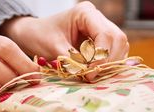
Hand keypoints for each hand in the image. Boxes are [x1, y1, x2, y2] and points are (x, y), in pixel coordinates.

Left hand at [0, 1, 128, 80]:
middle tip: (92, 75)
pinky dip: (108, 62)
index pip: (105, 34)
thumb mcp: (54, 47)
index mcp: (85, 13)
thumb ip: (74, 60)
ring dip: (110, 62)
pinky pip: (113, 51)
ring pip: (119, 45)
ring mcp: (100, 27)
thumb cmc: (40, 36)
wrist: (34, 34)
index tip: (90, 73)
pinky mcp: (100, 39)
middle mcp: (97, 18)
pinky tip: (96, 70)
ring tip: (93, 74)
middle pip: (117, 39)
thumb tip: (91, 73)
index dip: (101, 56)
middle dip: (108, 60)